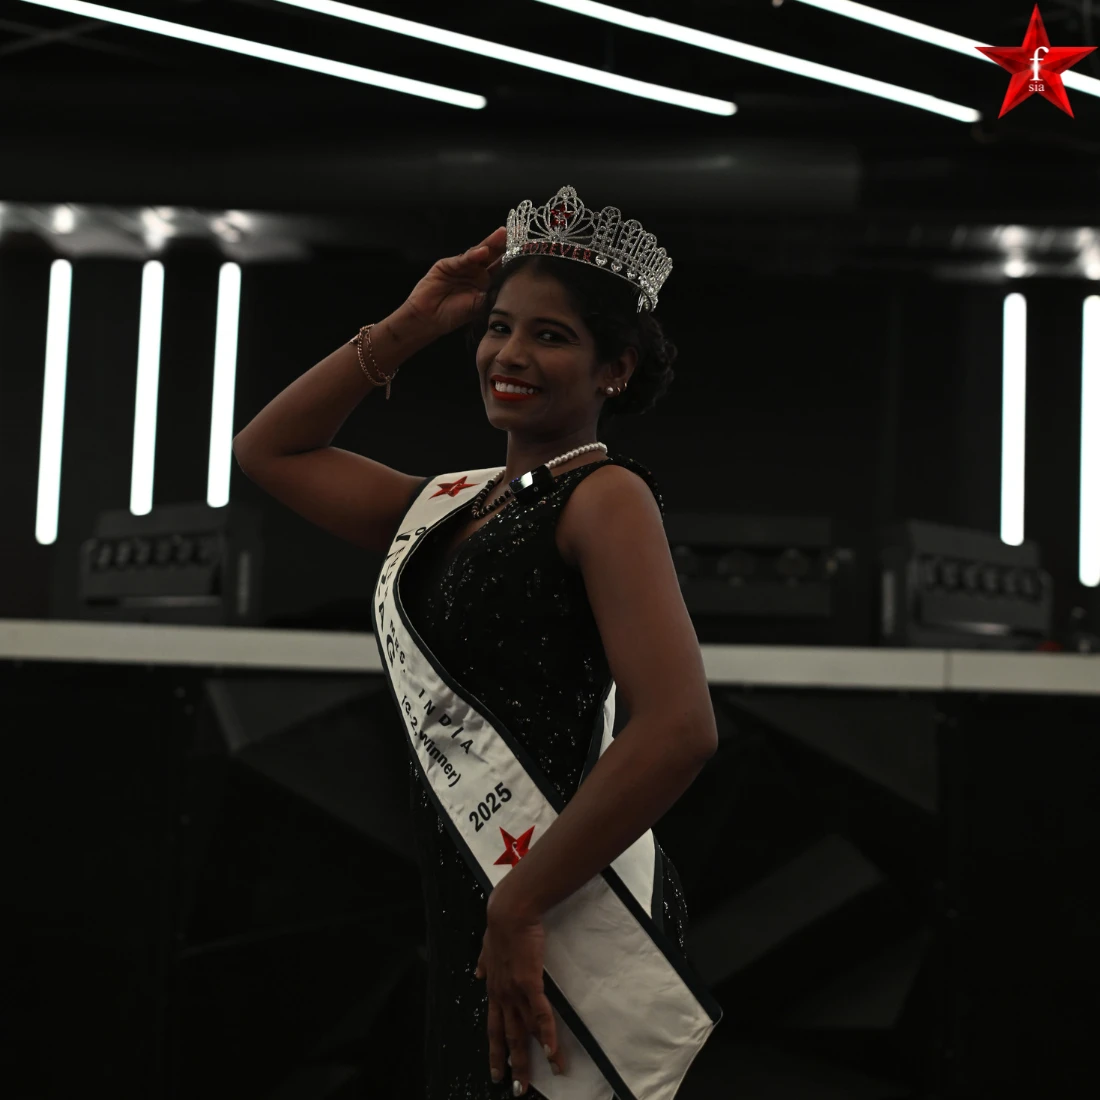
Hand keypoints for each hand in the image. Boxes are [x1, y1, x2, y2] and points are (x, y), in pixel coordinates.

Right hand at [403, 226, 507, 337]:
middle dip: (504, 245)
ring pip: (479, 253)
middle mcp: (476, 273)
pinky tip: (482, 251)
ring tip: (503, 234)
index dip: (513, 259)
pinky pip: (463, 259)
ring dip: (491, 243)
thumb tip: (511, 287)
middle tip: (517, 233)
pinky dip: (472, 255)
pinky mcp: (448, 265)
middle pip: (493, 256)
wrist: (429, 319)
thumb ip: (492, 295)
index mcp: (486, 283)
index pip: (502, 268)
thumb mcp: (478, 307)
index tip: (527, 251)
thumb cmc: (454, 316)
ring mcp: (463, 267)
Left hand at [475, 890, 566, 1092]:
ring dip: (533, 1057)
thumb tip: (477, 973)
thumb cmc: (501, 927)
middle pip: (508, 1038)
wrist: (509, 913)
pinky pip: (540, 1015)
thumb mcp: (486, 947)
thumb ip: (483, 963)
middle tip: (518, 1088)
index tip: (497, 1071)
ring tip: (546, 1076)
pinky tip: (553, 1052)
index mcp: (493, 989)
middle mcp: (502, 996)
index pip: (493, 1027)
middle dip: (513, 1064)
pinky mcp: (530, 984)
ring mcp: (515, 992)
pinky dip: (547, 1035)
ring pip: (524, 1032)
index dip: (495, 1051)